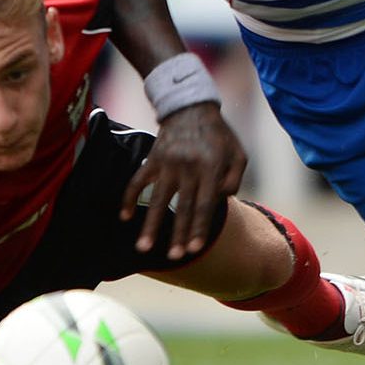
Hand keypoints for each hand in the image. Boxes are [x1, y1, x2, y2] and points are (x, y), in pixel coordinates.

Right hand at [119, 102, 246, 257]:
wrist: (191, 106)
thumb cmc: (219, 134)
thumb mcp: (238, 152)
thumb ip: (235, 178)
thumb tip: (223, 200)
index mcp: (211, 167)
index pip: (205, 204)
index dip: (199, 228)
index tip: (194, 249)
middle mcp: (188, 167)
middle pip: (182, 207)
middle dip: (178, 235)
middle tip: (174, 257)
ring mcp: (168, 163)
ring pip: (158, 200)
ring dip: (150, 225)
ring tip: (143, 248)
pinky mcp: (153, 159)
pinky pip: (138, 181)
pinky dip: (129, 198)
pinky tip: (125, 217)